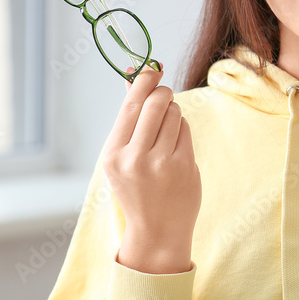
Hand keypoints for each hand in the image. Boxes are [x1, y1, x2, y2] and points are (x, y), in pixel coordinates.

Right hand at [101, 64, 200, 273]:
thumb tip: (133, 76)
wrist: (156, 231)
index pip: (130, 105)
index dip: (144, 81)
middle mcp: (135, 158)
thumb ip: (127, 118)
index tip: (152, 69)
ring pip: (174, 113)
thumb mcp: (121, 156)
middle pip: (156, 103)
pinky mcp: (184, 166)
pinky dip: (182, 130)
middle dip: (162, 93)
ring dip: (173, 113)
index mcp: (113, 154)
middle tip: (163, 96)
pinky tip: (175, 146)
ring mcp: (161, 163)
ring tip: (166, 132)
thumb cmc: (137, 188)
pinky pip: (186, 129)